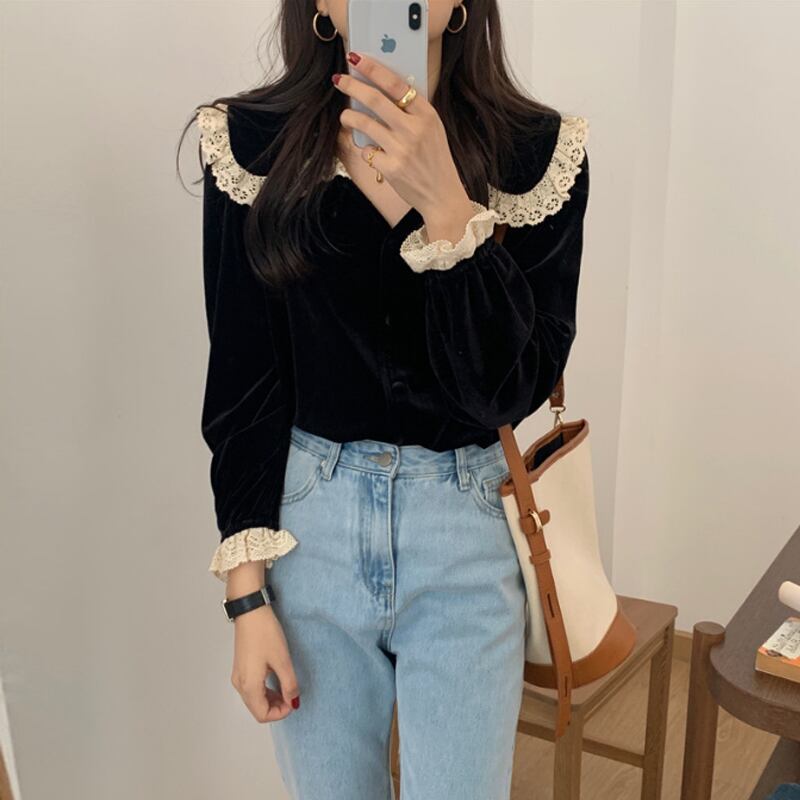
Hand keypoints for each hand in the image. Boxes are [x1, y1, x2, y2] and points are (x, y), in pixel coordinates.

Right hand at [230, 602, 299, 722]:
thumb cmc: (265, 633)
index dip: (280, 713)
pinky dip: (265, 689)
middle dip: (276, 707)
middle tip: (292, 696)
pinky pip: (252, 687)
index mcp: (249, 686)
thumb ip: (289, 684)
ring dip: (271, 699)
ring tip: (286, 687)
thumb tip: (293, 701)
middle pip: (257, 709)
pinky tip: (276, 680)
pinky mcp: (240, 667)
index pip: (262, 714)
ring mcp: (238, 675)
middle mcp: (240, 684)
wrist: (251, 612)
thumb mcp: (282, 660)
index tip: (294, 701)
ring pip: (254, 699)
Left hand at [333, 52, 476, 242]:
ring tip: (346, 117)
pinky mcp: (391, 168)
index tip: (356, 59)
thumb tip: (382, 90)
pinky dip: (366, 149)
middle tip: (339, 81)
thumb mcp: (433, 130)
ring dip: (349, 117)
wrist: (442, 196)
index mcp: (427, 115)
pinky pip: (367, 151)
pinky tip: (372, 152)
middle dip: (352, 87)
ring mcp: (401, 150)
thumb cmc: (435, 160)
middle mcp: (414, 130)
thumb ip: (413, 111)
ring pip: (364, 124)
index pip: (396, 84)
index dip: (373, 69)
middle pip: (375, 100)